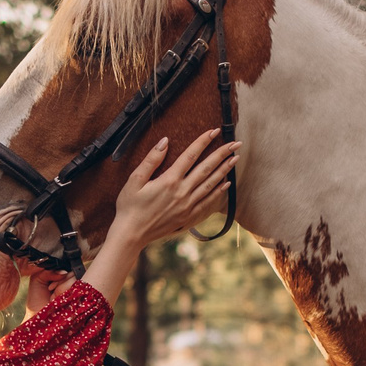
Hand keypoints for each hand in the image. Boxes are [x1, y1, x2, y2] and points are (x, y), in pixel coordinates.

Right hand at [110, 130, 240, 250]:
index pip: (190, 155)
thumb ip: (151, 160)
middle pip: (206, 168)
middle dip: (222, 154)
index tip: (214, 131)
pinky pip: (208, 203)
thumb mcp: (134, 180)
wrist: (131, 234)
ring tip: (235, 159)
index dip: (203, 141)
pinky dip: (219, 192)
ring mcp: (187, 206)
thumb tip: (165, 141)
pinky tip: (226, 184)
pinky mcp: (188, 217)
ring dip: (225, 170)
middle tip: (236, 143)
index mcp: (169, 180)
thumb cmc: (129, 206)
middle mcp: (182, 192)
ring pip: (211, 184)